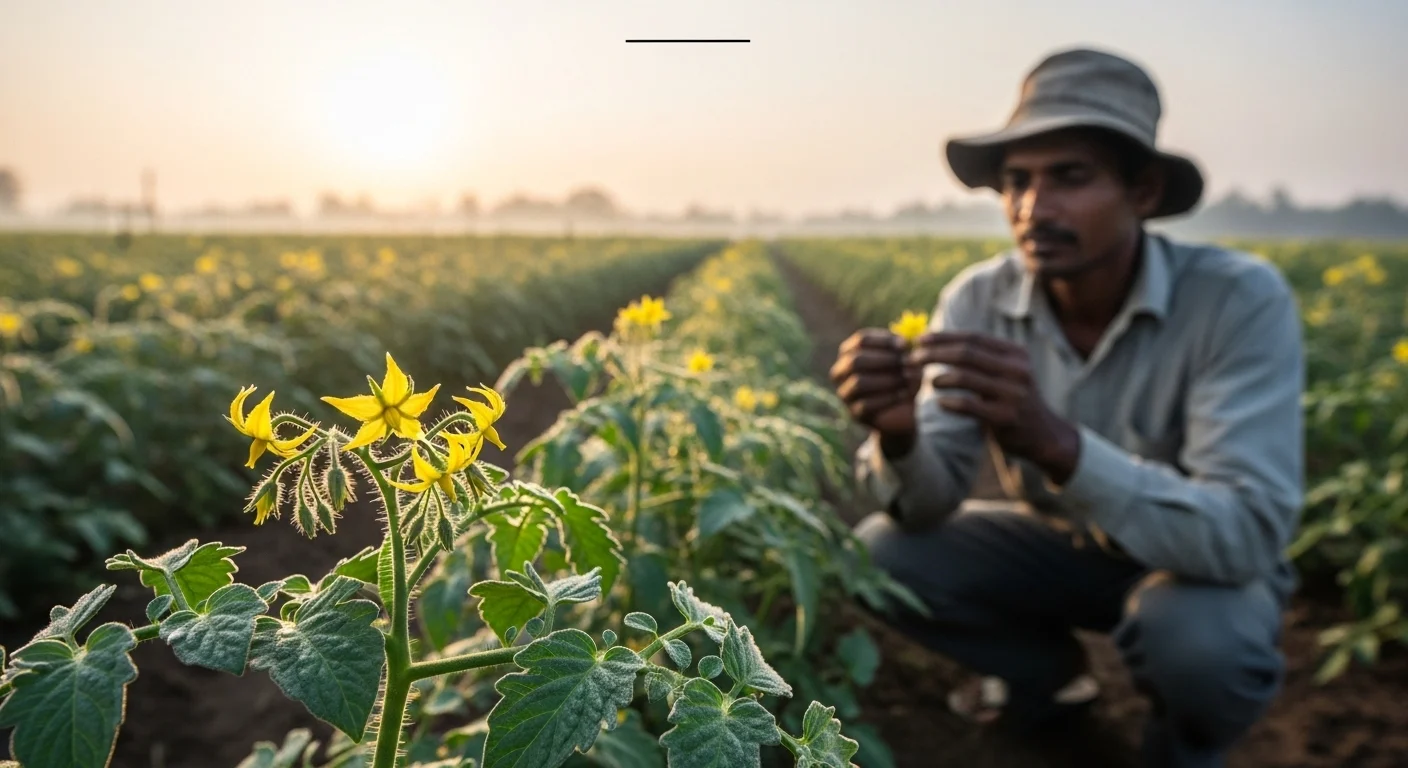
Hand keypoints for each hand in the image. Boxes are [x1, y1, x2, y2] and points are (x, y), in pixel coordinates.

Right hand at [829, 329, 919, 447]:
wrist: (902, 408)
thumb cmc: (901, 376)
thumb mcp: (906, 359)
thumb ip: (905, 349)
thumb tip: (908, 341)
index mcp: (850, 352)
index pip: (861, 340)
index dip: (884, 341)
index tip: (905, 345)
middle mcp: (841, 372)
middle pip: (856, 360)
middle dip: (884, 360)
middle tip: (907, 362)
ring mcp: (845, 394)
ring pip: (859, 383)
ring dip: (887, 379)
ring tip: (907, 378)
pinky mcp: (854, 413)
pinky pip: (866, 405)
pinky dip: (887, 398)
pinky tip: (904, 394)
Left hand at [908, 331, 1080, 482]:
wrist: (1043, 435)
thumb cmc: (1013, 400)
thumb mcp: (1007, 373)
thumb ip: (982, 358)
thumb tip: (941, 340)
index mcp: (1016, 354)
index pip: (974, 338)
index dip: (944, 337)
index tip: (921, 339)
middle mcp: (1017, 370)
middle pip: (967, 354)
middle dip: (936, 354)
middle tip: (913, 358)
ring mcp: (1013, 394)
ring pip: (965, 377)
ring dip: (939, 378)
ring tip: (929, 382)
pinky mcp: (1005, 417)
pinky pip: (968, 405)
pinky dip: (949, 402)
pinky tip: (940, 403)